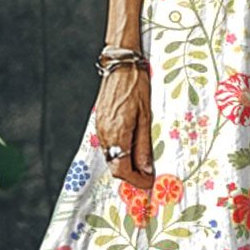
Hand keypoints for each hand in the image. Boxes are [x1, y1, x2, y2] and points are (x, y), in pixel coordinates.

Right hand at [94, 65, 154, 188]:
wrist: (121, 65)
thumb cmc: (137, 86)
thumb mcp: (146, 117)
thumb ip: (144, 146)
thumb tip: (146, 170)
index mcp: (117, 132)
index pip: (121, 169)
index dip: (136, 181)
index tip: (149, 183)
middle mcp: (105, 133)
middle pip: (114, 166)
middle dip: (131, 175)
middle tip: (148, 177)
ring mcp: (100, 128)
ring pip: (111, 156)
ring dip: (125, 164)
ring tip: (143, 164)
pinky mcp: (100, 123)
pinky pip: (109, 145)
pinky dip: (120, 152)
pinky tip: (132, 148)